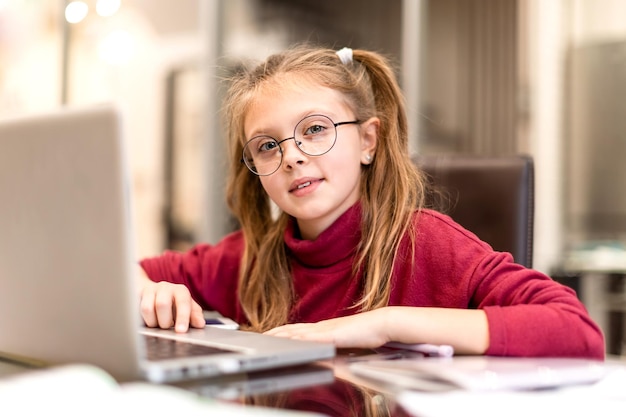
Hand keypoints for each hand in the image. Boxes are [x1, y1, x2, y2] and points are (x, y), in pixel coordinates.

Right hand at [139, 275, 204, 332]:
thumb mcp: (188, 309)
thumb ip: (194, 316)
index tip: (181, 331)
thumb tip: (200, 324)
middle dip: (164, 321)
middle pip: (162, 304)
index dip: (182, 317)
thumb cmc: (175, 304)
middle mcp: (165, 287)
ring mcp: (150, 290)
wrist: (155, 292)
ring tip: (157, 324)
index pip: (183, 302)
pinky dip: (143, 320)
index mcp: (181, 291)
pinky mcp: (137, 295)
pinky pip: (136, 310)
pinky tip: (148, 321)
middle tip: (167, 327)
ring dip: (153, 322)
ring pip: (147, 308)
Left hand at [264, 309, 390, 348]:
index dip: (283, 331)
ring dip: (281, 335)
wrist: (382, 324)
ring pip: (298, 332)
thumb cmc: (369, 332)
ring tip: (267, 338)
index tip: (270, 333)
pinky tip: (288, 342)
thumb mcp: (347, 339)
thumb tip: (329, 348)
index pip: (299, 329)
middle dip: (276, 333)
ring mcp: (326, 330)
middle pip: (293, 329)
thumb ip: (336, 342)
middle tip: (260, 336)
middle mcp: (322, 326)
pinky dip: (297, 340)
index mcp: (325, 328)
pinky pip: (310, 338)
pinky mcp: (331, 336)